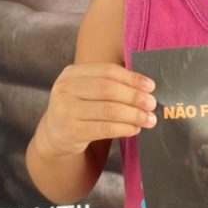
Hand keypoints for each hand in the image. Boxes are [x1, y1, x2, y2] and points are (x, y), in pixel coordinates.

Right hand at [0, 0, 156, 160]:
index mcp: (72, 73)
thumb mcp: (86, 90)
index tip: (151, 86)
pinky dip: (124, 128)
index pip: (107, 71)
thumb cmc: (80, 108)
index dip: (132, 78)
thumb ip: (109, 84)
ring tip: (149, 119)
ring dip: (134, 115)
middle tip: (152, 104)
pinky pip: (105, 129)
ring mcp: (65, 111)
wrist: (54, 135)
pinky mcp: (71, 132)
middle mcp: (65, 89)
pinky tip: (135, 129)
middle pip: (109, 89)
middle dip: (135, 97)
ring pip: (109, 110)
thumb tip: (147, 87)